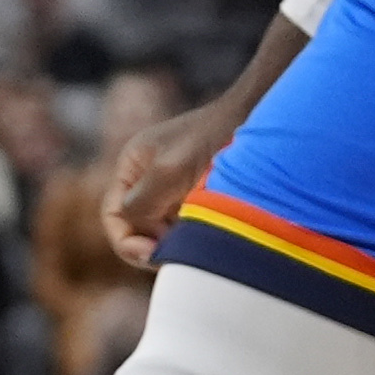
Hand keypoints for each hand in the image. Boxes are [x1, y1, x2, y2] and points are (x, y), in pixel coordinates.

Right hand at [103, 81, 253, 268]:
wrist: (259, 117)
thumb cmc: (212, 137)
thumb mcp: (168, 170)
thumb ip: (141, 202)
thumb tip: (131, 232)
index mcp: (132, 166)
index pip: (114, 215)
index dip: (126, 241)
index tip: (150, 255)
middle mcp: (148, 177)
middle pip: (137, 227)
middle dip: (151, 244)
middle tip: (175, 257)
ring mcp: (174, 187)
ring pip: (162, 230)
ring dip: (174, 242)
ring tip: (195, 244)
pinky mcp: (199, 196)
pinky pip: (185, 226)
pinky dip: (192, 237)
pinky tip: (207, 237)